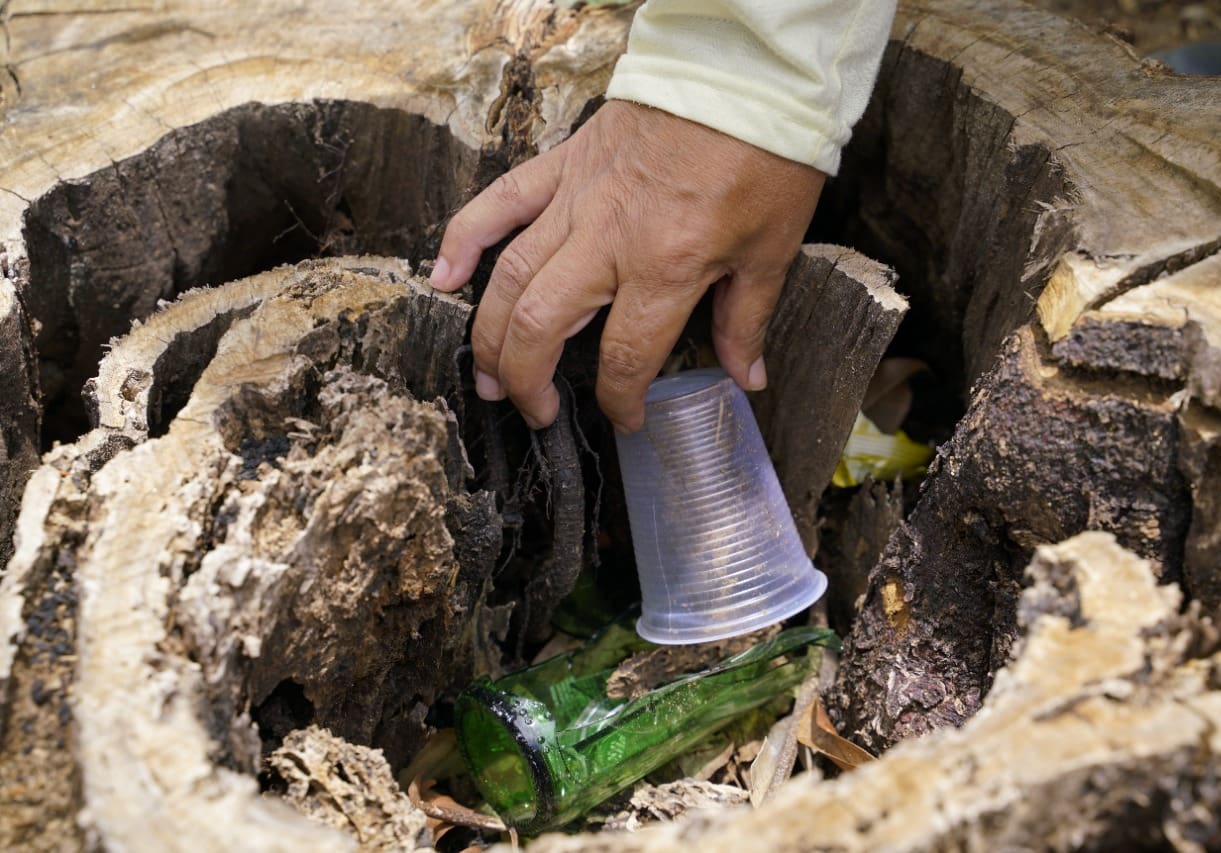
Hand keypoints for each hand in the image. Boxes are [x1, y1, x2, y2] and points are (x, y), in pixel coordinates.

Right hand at [429, 100, 824, 431]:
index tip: (626, 418)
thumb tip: (746, 377)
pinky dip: (465, 238)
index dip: (620, 402)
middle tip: (533, 409)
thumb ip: (746, 319)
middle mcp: (609, 240)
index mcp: (666, 267)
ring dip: (488, 334)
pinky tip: (444, 278)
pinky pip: (499, 202)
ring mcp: (576, 200)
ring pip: (510, 276)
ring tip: (485, 376)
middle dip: (528, 379)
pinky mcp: (562, 165)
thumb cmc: (764, 159)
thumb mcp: (771, 250)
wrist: (742, 72)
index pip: (626, 357)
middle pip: (541, 325)